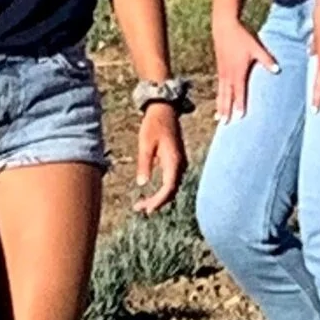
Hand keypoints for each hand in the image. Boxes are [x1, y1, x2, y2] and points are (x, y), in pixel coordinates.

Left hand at [133, 100, 186, 214]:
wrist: (164, 110)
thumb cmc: (153, 125)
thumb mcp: (145, 144)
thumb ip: (144, 164)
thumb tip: (142, 183)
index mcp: (174, 161)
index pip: (169, 188)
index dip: (159, 200)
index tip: (148, 209)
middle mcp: (180, 164)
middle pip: (172, 191)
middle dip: (157, 202)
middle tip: (139, 208)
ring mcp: (180, 163)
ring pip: (172, 187)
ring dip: (159, 197)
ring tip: (142, 204)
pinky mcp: (177, 162)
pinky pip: (172, 181)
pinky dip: (162, 190)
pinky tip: (151, 193)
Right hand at [214, 14, 277, 121]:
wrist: (224, 26)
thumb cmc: (242, 37)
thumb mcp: (256, 47)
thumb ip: (267, 60)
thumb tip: (278, 70)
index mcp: (238, 71)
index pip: (239, 91)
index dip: (239, 105)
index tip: (239, 117)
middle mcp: (228, 74)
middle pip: (227, 96)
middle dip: (226, 110)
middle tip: (224, 124)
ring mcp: (222, 72)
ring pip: (221, 93)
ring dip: (220, 106)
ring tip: (218, 119)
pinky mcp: (220, 68)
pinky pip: (219, 86)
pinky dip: (219, 96)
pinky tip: (219, 103)